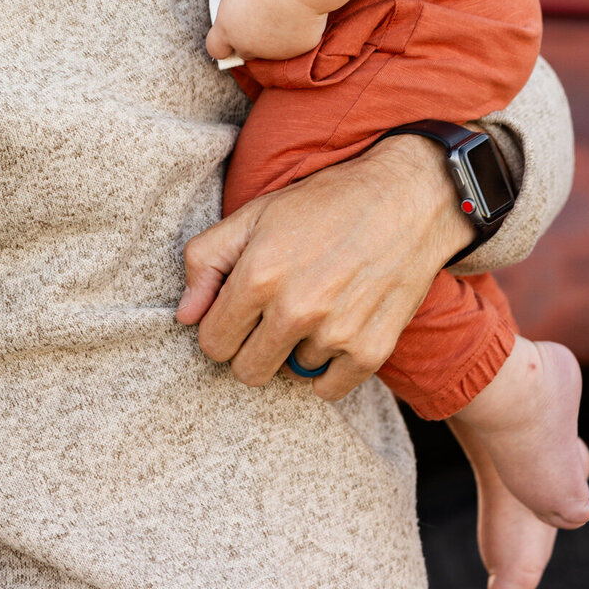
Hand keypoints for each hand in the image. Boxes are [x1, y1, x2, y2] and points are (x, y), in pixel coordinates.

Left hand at [175, 133, 473, 400]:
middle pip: (247, 371)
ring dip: (295, 348)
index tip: (238, 311)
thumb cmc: (323, 203)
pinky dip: (328, 367)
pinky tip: (335, 326)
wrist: (404, 200)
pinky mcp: (371, 351)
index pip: (212, 343)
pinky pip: (328, 389)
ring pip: (290, 374)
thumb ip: (206, 261)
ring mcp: (335, 334)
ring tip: (314, 304)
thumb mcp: (254, 214)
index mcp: (258, 276)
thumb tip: (184, 316)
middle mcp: (295, 310)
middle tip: (271, 314)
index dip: (221, 327)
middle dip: (251, 347)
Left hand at [206, 0, 327, 61]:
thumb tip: (239, 20)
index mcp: (227, 29)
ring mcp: (273, 53)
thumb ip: (234, 13)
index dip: (223, 43)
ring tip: (283, 12)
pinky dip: (296, 33)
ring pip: (270, 50)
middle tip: (260, 20)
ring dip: (273, 38)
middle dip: (249, 41)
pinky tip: (300, 15)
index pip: (216, 49)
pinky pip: (294, 44)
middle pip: (244, 52)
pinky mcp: (297, 52)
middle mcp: (248, 46)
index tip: (230, 34)